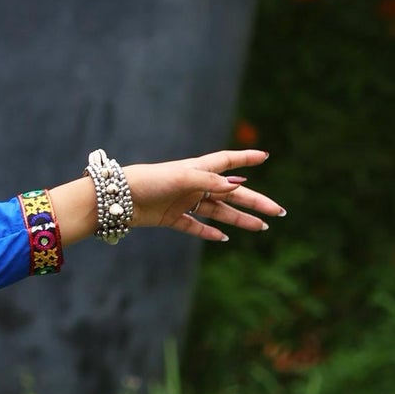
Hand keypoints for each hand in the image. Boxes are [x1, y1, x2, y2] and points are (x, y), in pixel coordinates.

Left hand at [124, 149, 281, 243]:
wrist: (116, 198)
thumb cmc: (148, 180)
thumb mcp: (181, 177)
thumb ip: (209, 181)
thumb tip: (238, 184)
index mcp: (197, 169)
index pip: (227, 161)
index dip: (246, 158)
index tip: (266, 156)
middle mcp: (193, 185)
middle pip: (232, 193)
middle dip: (256, 202)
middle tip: (278, 211)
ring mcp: (184, 202)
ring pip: (218, 212)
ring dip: (240, 220)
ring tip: (261, 227)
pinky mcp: (171, 218)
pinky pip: (195, 227)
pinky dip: (208, 232)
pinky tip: (223, 238)